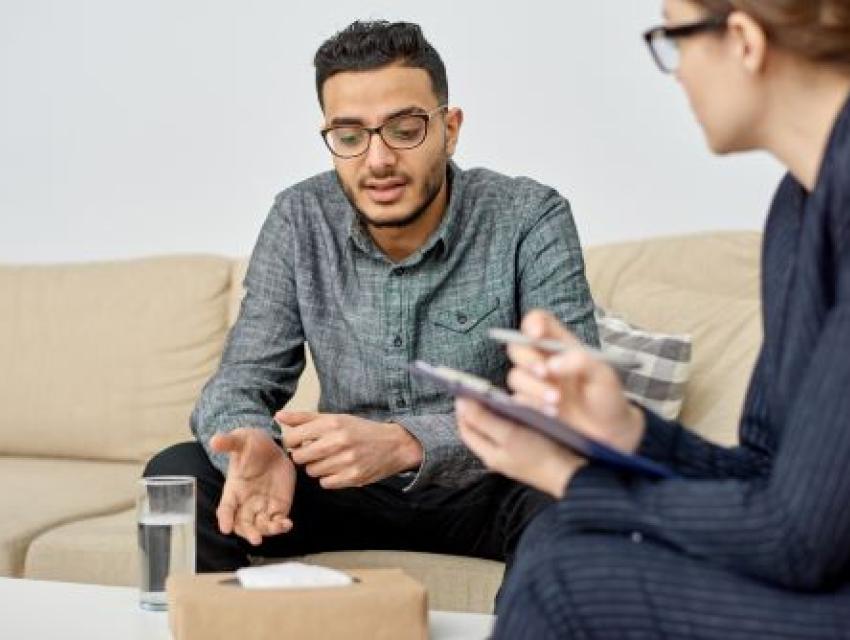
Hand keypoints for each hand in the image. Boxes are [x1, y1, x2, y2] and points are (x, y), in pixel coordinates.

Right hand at [209, 428, 295, 545]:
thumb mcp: (241, 439)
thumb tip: (214, 439)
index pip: (226, 508)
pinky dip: (282, 526)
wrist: (273, 448)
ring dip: (267, 530)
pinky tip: (287, 524)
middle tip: (255, 538)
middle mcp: (246, 503)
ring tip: (277, 527)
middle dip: (248, 532)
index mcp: (233, 490)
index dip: (225, 518)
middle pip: (243, 524)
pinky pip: (278, 521)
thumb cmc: (252, 445)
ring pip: (261, 526)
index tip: (225, 528)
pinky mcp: (278, 507)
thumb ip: (229, 442)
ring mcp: (262, 507)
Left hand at [274, 411, 422, 488]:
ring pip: (312, 472)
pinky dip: (329, 478)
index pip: (292, 438)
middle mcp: (338, 441)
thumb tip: (278, 416)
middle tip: (315, 453)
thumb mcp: (335, 418)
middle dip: (303, 456)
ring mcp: (346, 461)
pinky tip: (339, 469)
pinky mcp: (353, 477)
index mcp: (332, 423)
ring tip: (331, 460)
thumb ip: (304, 418)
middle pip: (299, 457)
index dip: (292, 443)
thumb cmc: (360, 430)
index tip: (300, 443)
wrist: (393, 444)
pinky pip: (325, 483)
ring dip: (317, 468)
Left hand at [456, 397, 585, 497]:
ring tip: (499, 396)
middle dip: (478, 409)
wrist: (573, 474)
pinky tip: (520, 409)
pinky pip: (513, 431)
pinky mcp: (528, 452)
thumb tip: (461, 403)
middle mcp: (498, 456)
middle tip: (481, 389)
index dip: (463, 408)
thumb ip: (483, 419)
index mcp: (489, 454)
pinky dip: (512, 418)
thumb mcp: (509, 435)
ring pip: (497, 428)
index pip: (466, 428)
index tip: (464, 389)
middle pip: (480, 428)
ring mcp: (513, 455)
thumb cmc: (541, 456)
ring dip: (496, 412)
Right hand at [507, 309, 644, 453]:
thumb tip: (553, 364)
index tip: (536, 335)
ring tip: (556, 401)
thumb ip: (582, 362)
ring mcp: (535, 384)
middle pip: (518, 348)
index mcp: (561, 345)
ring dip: (533, 387)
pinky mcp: (530, 406)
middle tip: (545, 373)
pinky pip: (517, 401)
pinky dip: (532, 405)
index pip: (539, 323)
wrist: (609, 433)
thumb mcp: (603, 376)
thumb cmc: (607, 397)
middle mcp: (543, 361)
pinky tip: (550, 413)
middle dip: (529, 360)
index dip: (533, 323)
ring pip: (515, 376)